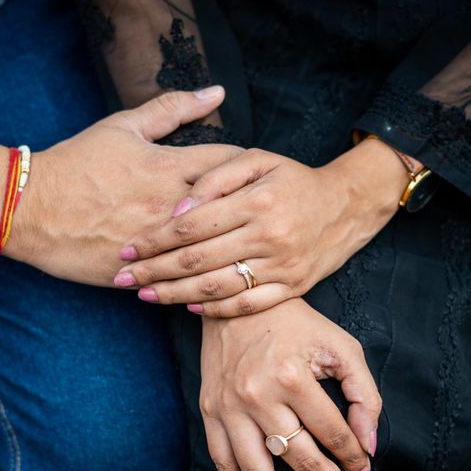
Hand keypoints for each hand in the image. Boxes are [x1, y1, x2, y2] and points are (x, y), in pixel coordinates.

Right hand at [6, 87, 240, 285]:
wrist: (29, 208)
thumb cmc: (76, 164)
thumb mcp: (122, 127)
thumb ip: (172, 109)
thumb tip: (217, 92)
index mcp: (170, 167)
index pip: (233, 165)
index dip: (249, 170)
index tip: (251, 177)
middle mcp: (170, 206)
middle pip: (232, 210)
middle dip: (247, 210)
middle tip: (254, 212)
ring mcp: (156, 243)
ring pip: (211, 251)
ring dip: (227, 247)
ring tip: (236, 245)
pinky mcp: (141, 272)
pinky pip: (181, 279)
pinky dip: (196, 277)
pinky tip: (207, 274)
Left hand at [112, 139, 406, 314]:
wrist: (347, 205)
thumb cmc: (292, 179)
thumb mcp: (256, 160)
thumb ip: (213, 179)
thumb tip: (176, 212)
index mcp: (256, 201)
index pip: (191, 226)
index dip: (154, 239)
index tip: (127, 247)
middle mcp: (269, 236)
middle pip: (197, 260)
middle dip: (154, 271)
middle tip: (123, 277)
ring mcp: (282, 266)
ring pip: (217, 288)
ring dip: (175, 295)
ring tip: (146, 295)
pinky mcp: (293, 288)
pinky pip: (247, 305)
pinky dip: (215, 311)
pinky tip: (188, 308)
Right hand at [199, 298, 381, 470]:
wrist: (237, 300)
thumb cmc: (297, 324)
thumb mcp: (341, 346)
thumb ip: (363, 394)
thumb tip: (367, 445)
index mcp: (292, 375)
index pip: (331, 433)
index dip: (353, 457)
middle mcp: (257, 395)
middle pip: (298, 458)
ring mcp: (229, 406)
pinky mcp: (210, 411)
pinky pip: (221, 462)